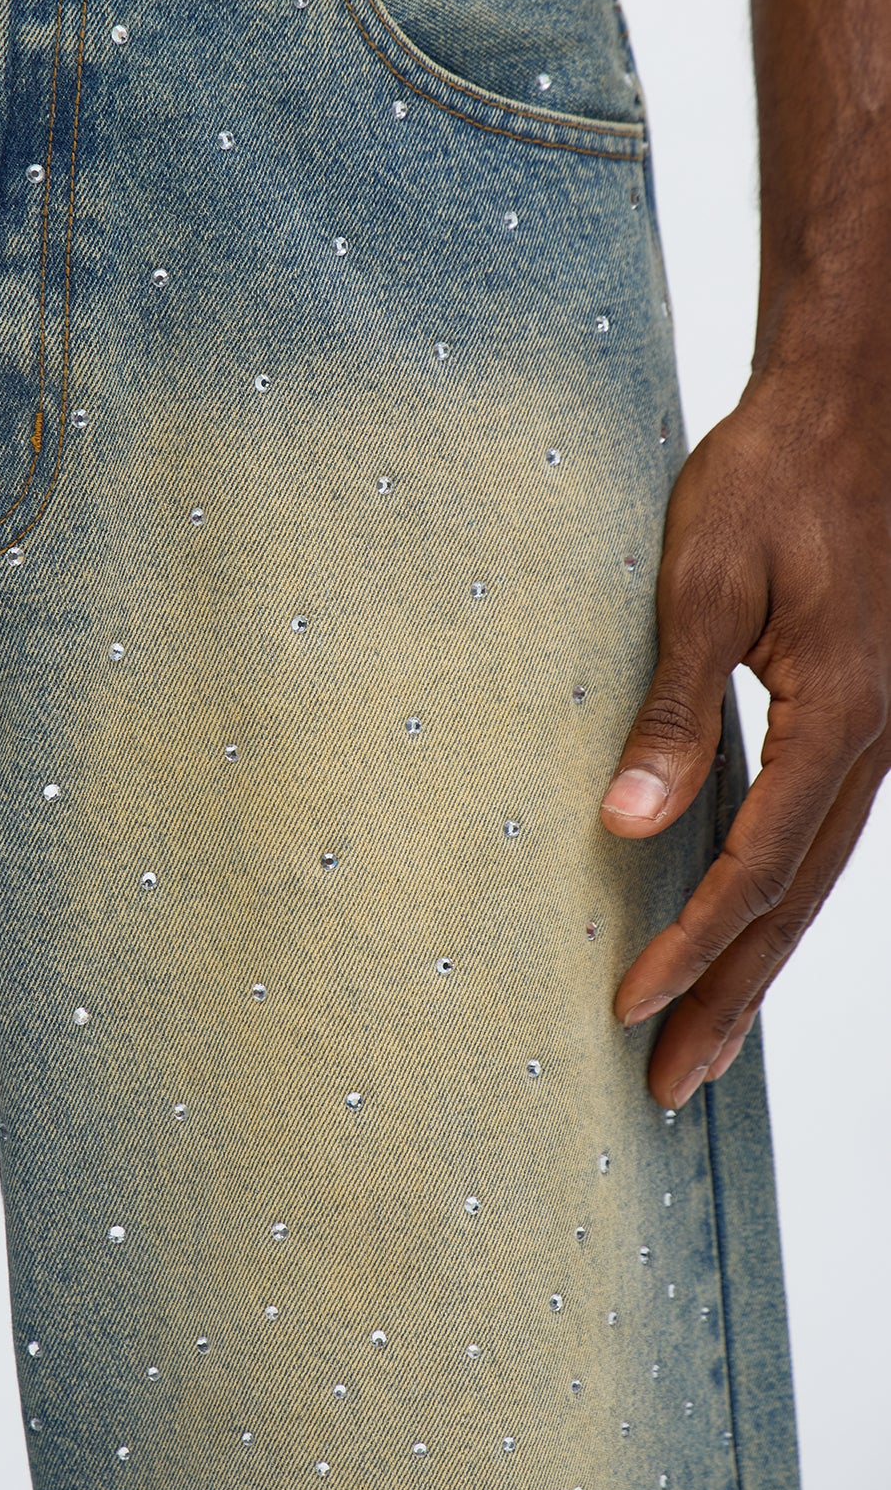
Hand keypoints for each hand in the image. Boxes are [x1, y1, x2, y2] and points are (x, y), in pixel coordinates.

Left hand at [601, 361, 890, 1107]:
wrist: (856, 402)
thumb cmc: (776, 473)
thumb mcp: (708, 581)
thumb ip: (675, 708)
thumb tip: (629, 824)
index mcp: (838, 716)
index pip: (752, 868)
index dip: (689, 946)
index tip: (625, 1007)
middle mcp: (873, 742)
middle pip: (797, 903)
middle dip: (732, 999)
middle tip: (673, 1087)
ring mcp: (879, 732)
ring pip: (818, 878)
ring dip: (759, 963)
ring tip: (707, 1040)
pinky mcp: (863, 711)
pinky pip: (824, 831)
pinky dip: (781, 896)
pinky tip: (744, 925)